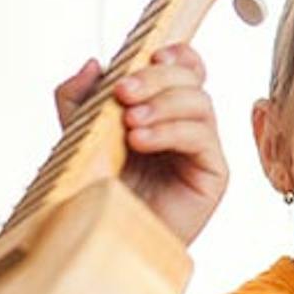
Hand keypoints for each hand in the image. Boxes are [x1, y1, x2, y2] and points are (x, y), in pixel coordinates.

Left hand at [55, 44, 227, 243]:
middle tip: (123, 93)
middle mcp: (188, 125)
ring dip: (163, 105)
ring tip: (130, 124)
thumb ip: (80, 98)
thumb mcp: (80, 135)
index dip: (177, 54)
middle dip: (156, 80)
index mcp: (164, 110)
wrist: (107, 239)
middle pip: (192, 80)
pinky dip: (170, 132)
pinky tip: (140, 142)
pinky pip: (202, 138)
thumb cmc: (99, 193)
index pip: (187, 68)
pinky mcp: (213, 174)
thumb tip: (93, 62)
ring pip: (200, 103)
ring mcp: (203, 149)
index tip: (151, 55)